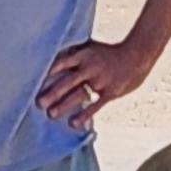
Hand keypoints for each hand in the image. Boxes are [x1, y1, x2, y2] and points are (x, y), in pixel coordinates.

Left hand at [37, 35, 154, 129]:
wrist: (137, 54)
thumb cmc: (110, 52)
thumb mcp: (91, 47)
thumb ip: (74, 53)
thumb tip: (54, 56)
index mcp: (84, 54)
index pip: (62, 63)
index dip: (48, 73)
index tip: (34, 81)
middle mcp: (90, 67)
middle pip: (68, 82)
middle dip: (52, 93)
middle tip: (39, 103)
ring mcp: (100, 80)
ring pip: (79, 95)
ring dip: (64, 105)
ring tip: (51, 114)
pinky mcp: (110, 92)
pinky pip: (95, 105)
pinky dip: (84, 115)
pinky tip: (73, 123)